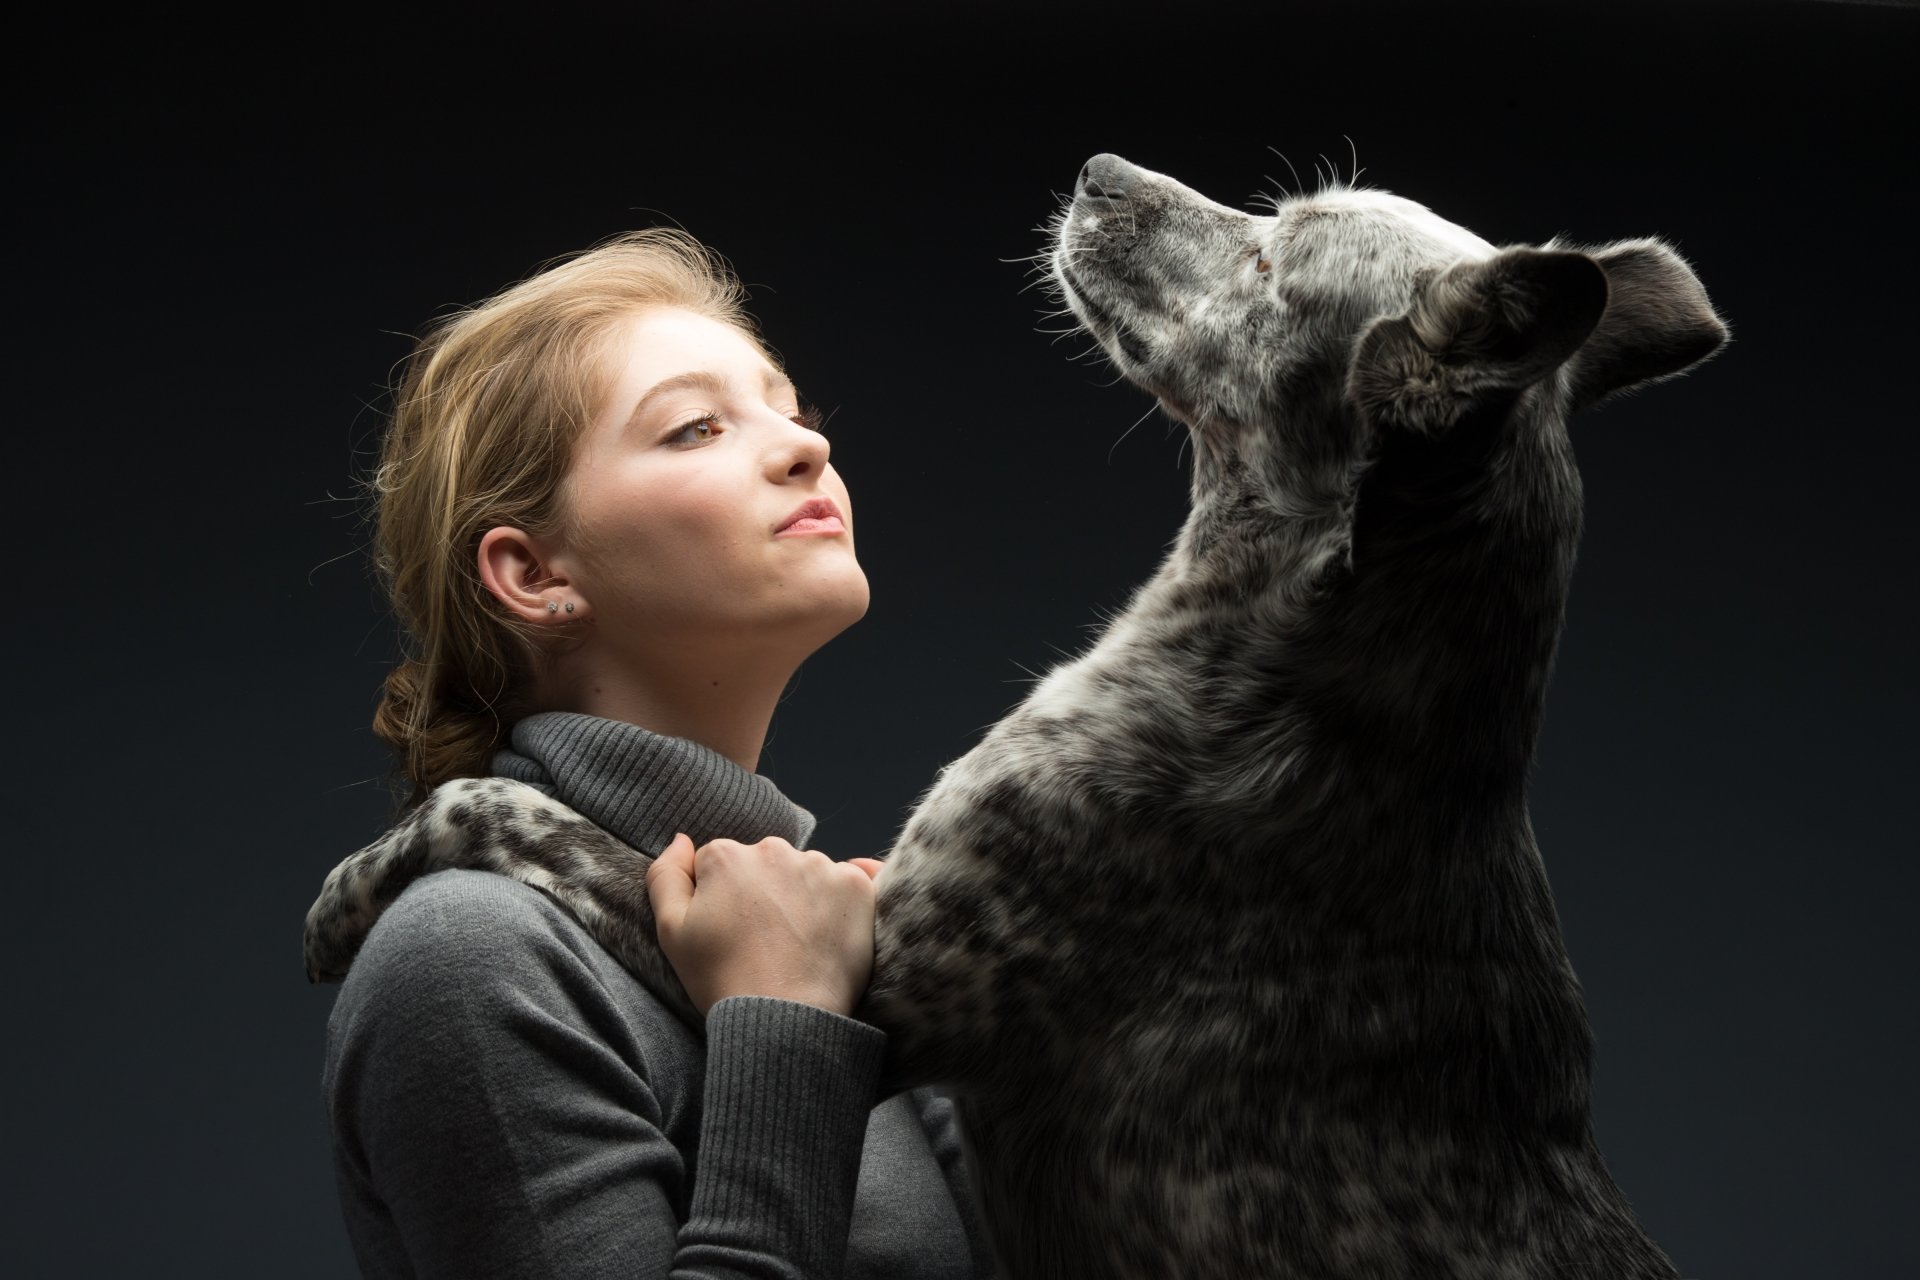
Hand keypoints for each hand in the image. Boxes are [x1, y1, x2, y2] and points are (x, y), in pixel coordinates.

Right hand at [646, 833, 883, 1017]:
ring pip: (805, 873)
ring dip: (801, 897)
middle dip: (762, 893)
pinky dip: (844, 900)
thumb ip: (666, 876)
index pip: (718, 865)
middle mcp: (775, 850)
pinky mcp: (857, 887)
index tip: (728, 932)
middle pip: (764, 864)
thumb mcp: (672, 933)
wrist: (784, 1020)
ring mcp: (821, 867)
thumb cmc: (724, 980)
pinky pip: (852, 880)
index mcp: (726, 856)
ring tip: (796, 945)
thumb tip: (681, 840)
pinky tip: (834, 927)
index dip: (720, 900)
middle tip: (762, 941)